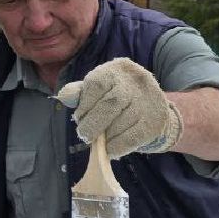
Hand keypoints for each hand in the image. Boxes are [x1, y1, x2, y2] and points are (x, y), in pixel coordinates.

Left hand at [55, 57, 182, 158]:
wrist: (153, 108)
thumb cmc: (118, 96)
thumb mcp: (101, 88)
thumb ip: (81, 92)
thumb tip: (63, 96)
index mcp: (119, 68)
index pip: (96, 84)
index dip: (84, 104)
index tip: (79, 117)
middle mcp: (137, 81)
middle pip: (109, 104)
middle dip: (92, 124)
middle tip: (84, 135)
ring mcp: (148, 102)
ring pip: (119, 125)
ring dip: (104, 137)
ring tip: (100, 141)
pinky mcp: (154, 123)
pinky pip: (130, 139)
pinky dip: (115, 147)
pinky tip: (109, 149)